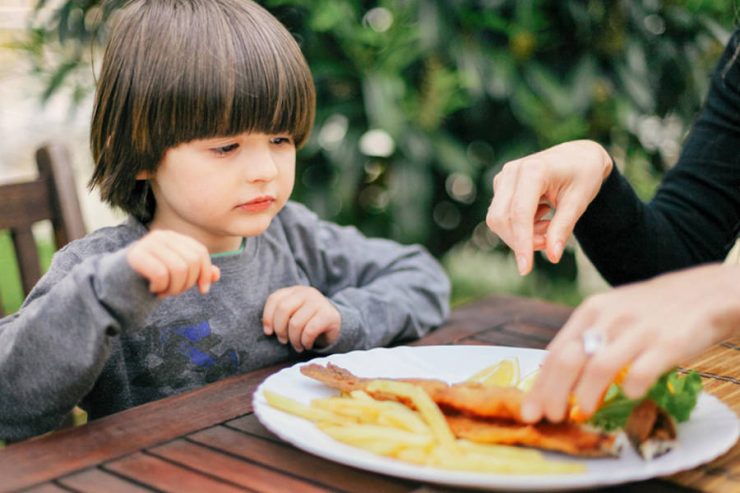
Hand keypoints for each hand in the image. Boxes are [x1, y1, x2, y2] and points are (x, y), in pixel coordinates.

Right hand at [127, 230, 219, 296]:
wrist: (117, 284)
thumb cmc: (151, 279)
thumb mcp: (177, 274)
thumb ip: (197, 272)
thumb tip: (216, 274)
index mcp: (174, 237)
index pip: (200, 252)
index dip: (205, 273)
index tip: (203, 290)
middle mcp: (162, 236)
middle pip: (191, 262)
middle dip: (187, 283)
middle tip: (173, 291)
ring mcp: (148, 244)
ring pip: (178, 269)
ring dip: (174, 288)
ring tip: (164, 291)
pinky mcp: (136, 255)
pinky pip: (161, 274)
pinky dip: (160, 287)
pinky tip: (153, 288)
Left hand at [263, 286, 340, 351]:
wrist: (335, 325)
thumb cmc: (308, 322)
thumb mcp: (293, 315)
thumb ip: (280, 316)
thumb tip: (267, 329)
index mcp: (295, 291)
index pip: (274, 299)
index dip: (267, 317)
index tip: (268, 332)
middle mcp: (307, 293)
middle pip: (283, 309)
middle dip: (280, 329)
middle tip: (283, 340)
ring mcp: (319, 302)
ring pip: (295, 323)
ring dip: (294, 340)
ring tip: (297, 345)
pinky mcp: (329, 315)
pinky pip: (309, 331)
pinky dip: (305, 342)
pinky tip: (307, 344)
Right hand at [486, 140, 611, 274]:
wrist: (577, 156)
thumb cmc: (582, 175)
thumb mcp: (579, 201)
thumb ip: (563, 228)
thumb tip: (552, 256)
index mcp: (533, 170)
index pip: (519, 213)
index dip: (522, 243)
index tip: (525, 269)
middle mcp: (512, 171)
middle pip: (502, 219)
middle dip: (521, 240)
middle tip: (548, 242)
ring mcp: (503, 178)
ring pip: (498, 220)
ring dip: (521, 234)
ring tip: (548, 225)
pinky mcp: (501, 186)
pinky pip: (501, 216)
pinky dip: (519, 227)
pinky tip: (540, 217)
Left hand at [521, 264, 739, 422]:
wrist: (704, 292)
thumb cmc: (649, 310)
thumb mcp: (611, 313)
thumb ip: (587, 339)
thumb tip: (556, 379)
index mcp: (591, 310)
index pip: (555, 352)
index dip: (540, 385)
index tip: (531, 410)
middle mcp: (609, 318)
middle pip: (568, 360)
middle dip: (553, 394)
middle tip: (551, 417)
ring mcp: (638, 330)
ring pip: (598, 367)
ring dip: (585, 395)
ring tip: (582, 411)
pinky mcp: (667, 344)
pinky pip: (640, 373)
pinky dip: (630, 389)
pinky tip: (629, 395)